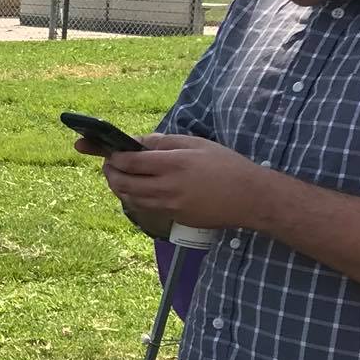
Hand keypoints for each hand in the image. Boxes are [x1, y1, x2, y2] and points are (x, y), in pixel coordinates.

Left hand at [100, 134, 264, 230]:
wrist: (251, 198)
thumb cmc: (227, 166)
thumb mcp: (197, 144)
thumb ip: (164, 142)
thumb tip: (139, 141)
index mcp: (173, 164)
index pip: (130, 161)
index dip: (114, 157)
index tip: (109, 152)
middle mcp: (167, 187)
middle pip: (123, 182)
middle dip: (110, 172)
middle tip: (108, 164)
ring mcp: (169, 205)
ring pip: (130, 198)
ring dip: (118, 187)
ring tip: (118, 176)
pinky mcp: (174, 218)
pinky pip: (144, 208)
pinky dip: (133, 198)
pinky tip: (136, 190)